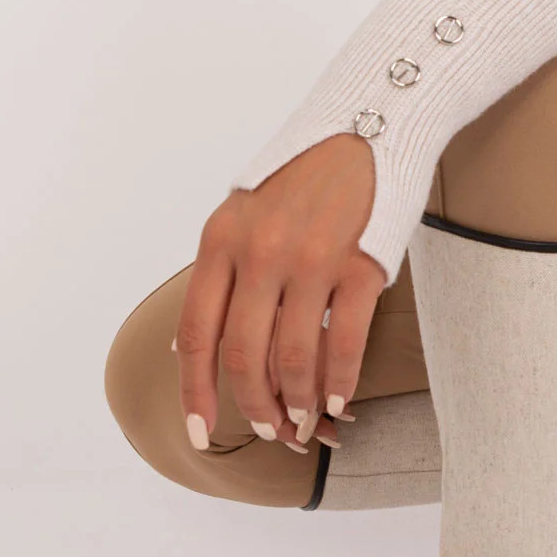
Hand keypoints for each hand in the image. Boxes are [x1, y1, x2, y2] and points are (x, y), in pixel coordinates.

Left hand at [175, 133, 384, 451]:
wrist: (371, 124)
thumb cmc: (304, 175)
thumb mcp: (240, 213)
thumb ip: (217, 274)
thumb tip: (184, 351)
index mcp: (220, 239)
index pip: (197, 334)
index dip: (194, 392)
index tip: (199, 433)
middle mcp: (259, 250)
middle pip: (243, 354)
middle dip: (254, 406)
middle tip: (270, 430)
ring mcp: (312, 257)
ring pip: (293, 357)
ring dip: (296, 402)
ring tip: (304, 423)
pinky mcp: (361, 263)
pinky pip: (344, 342)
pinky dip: (338, 382)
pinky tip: (336, 400)